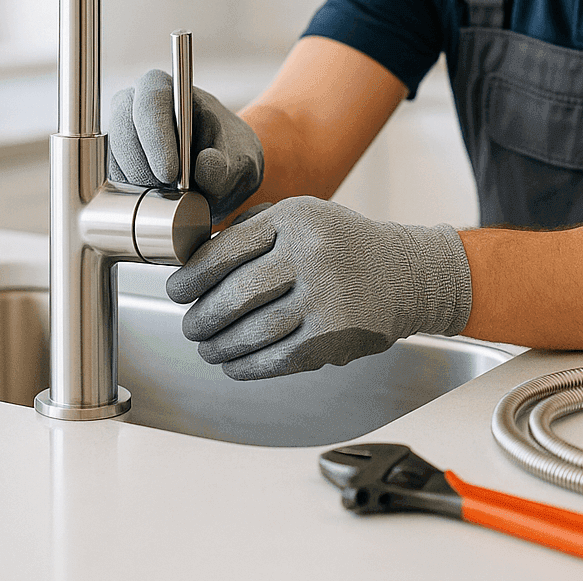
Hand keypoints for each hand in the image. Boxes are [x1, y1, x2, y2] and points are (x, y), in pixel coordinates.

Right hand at [107, 69, 263, 225]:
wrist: (224, 175)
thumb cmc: (230, 156)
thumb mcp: (240, 162)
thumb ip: (225, 167)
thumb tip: (204, 165)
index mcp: (170, 90)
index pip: (151, 99)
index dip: (155, 136)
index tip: (170, 173)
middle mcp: (137, 105)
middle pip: (122, 127)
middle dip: (141, 165)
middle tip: (165, 192)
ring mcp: (123, 133)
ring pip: (115, 157)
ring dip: (136, 182)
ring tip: (169, 197)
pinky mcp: (118, 162)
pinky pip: (113, 178)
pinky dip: (131, 194)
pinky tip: (157, 200)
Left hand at [165, 196, 471, 379]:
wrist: (406, 275)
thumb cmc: (343, 245)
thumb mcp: (303, 216)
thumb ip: (252, 230)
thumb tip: (192, 260)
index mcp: (296, 219)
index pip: (226, 250)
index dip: (192, 277)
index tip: (176, 291)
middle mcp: (312, 255)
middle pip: (235, 295)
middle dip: (202, 317)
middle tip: (191, 325)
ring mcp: (325, 298)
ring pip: (252, 332)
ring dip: (220, 346)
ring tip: (208, 347)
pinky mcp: (334, 337)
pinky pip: (277, 358)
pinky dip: (247, 366)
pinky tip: (233, 364)